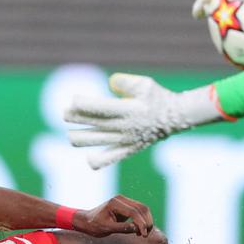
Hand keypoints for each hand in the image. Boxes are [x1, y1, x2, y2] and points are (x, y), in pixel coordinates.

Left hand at [65, 73, 225, 168]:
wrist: (177, 118)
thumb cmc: (158, 98)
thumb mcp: (144, 84)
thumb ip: (125, 83)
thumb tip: (110, 83)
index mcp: (127, 109)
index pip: (97, 108)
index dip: (81, 104)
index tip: (74, 100)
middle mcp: (124, 126)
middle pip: (91, 123)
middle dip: (73, 118)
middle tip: (66, 114)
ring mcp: (125, 140)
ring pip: (93, 141)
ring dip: (78, 138)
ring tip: (72, 134)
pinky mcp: (129, 150)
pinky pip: (108, 160)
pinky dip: (96, 161)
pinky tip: (88, 157)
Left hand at [73, 194, 154, 235]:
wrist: (86, 220)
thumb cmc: (94, 225)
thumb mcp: (107, 228)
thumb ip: (122, 228)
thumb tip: (137, 229)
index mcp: (115, 203)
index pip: (134, 212)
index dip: (141, 223)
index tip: (143, 234)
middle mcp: (121, 199)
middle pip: (142, 208)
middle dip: (147, 222)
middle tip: (145, 235)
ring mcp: (124, 201)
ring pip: (143, 209)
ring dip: (146, 221)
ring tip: (143, 234)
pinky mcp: (126, 206)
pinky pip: (139, 211)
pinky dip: (142, 221)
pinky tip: (139, 231)